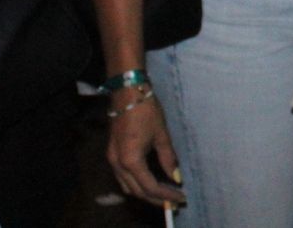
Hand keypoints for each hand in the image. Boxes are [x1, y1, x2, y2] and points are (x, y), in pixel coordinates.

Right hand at [106, 90, 185, 207]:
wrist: (126, 91)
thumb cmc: (146, 110)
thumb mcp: (161, 134)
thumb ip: (168, 158)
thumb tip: (176, 177)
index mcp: (131, 160)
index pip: (150, 187)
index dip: (166, 195)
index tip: (181, 198)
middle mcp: (117, 164)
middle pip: (136, 191)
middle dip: (155, 199)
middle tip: (174, 201)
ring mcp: (112, 160)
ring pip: (127, 187)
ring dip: (144, 193)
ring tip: (163, 194)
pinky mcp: (111, 154)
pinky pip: (122, 178)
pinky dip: (135, 184)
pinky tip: (149, 181)